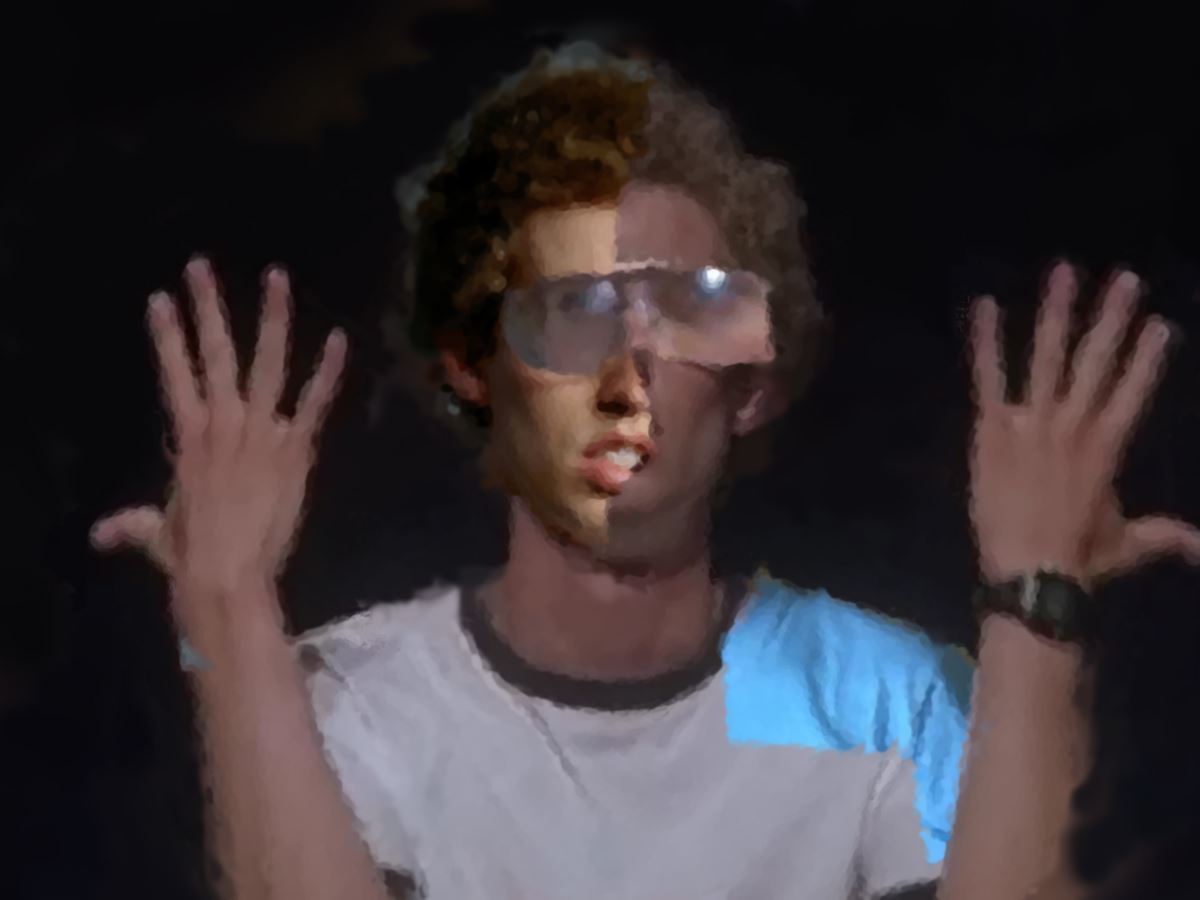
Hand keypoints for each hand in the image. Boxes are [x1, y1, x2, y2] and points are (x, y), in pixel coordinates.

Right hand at [91, 258, 345, 622]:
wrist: (228, 573)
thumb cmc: (190, 554)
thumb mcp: (156, 532)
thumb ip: (132, 524)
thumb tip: (100, 535)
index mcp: (189, 435)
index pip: (174, 373)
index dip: (166, 335)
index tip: (159, 298)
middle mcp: (224, 422)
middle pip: (214, 353)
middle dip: (206, 306)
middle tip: (199, 264)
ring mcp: (262, 431)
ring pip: (267, 362)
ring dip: (273, 317)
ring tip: (276, 276)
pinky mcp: (296, 449)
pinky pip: (313, 403)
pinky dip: (328, 372)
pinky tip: (340, 340)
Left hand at [968, 261, 1199, 584]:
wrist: (1030, 574)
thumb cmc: (1079, 560)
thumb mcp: (1129, 544)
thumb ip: (1166, 536)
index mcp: (1108, 445)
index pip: (1134, 390)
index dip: (1147, 357)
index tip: (1160, 323)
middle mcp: (1074, 424)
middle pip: (1096, 361)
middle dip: (1111, 318)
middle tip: (1125, 278)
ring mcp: (1032, 423)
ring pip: (1047, 356)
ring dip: (1056, 311)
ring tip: (1065, 271)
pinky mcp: (992, 429)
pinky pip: (988, 377)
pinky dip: (984, 341)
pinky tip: (982, 306)